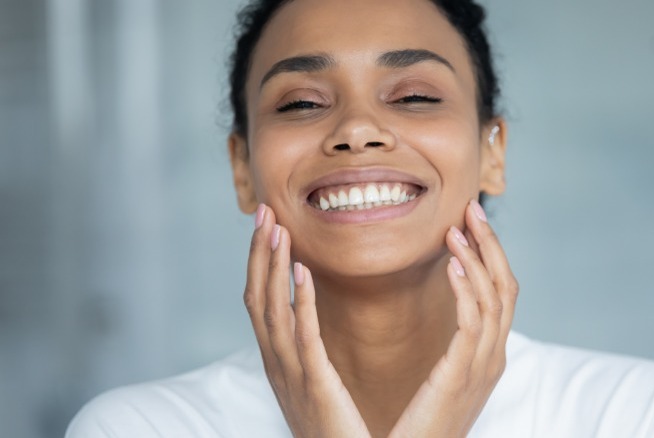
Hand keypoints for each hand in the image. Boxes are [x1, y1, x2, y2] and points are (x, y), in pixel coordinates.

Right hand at [243, 204, 370, 437]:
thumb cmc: (332, 428)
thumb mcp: (311, 384)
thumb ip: (306, 352)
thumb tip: (306, 318)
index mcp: (276, 360)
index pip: (259, 302)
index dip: (260, 262)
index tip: (268, 226)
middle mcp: (275, 363)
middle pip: (257, 298)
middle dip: (259, 254)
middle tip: (264, 212)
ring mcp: (290, 374)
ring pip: (272, 310)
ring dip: (273, 266)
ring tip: (279, 229)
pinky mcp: (313, 384)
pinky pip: (303, 336)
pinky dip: (299, 301)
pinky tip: (303, 271)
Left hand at [389, 199, 519, 437]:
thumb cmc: (424, 422)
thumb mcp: (447, 378)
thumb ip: (456, 348)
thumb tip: (451, 315)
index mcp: (491, 355)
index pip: (501, 293)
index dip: (490, 254)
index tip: (470, 223)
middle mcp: (495, 357)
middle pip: (506, 287)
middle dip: (491, 245)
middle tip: (472, 209)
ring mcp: (483, 367)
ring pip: (494, 299)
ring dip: (476, 258)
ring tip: (456, 230)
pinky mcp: (462, 375)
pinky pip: (472, 323)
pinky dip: (466, 289)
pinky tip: (451, 264)